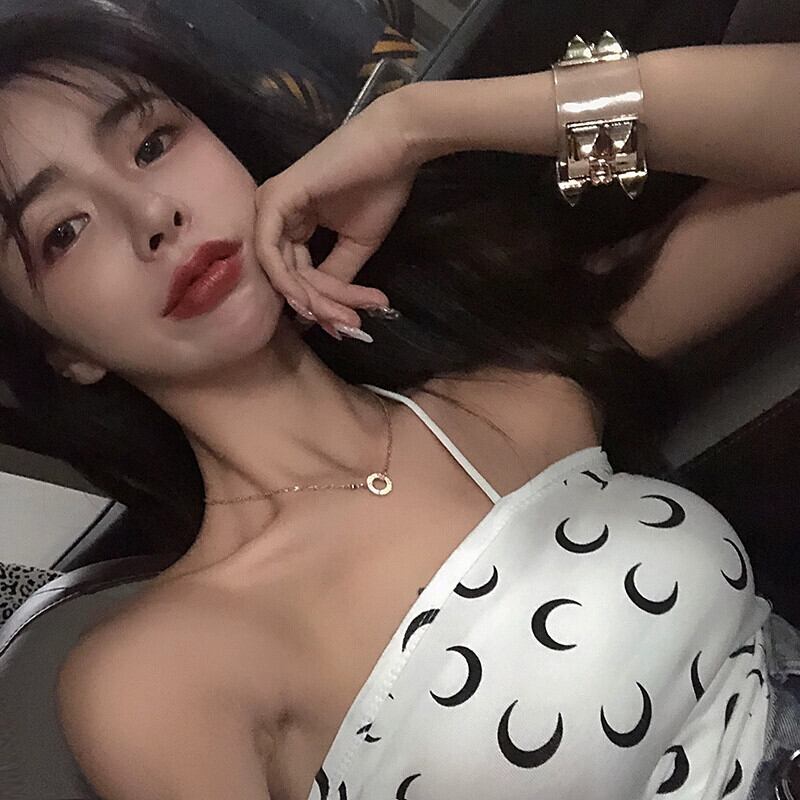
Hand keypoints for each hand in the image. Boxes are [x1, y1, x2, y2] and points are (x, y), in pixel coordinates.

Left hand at [254, 96, 418, 337]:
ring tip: (346, 316)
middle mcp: (273, 216)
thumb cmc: (378, 188)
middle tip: (352, 324)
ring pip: (280, 272)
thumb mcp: (355, 245)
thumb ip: (335, 277)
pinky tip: (314, 300)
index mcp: (290, 224)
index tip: (352, 324)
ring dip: (313, 300)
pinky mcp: (274, 201)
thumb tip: (324, 315)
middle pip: (288, 277)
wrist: (395, 148)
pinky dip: (290, 282)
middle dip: (320, 307)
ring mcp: (270, 207)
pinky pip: (270, 253)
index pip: (297, 275)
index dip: (322, 304)